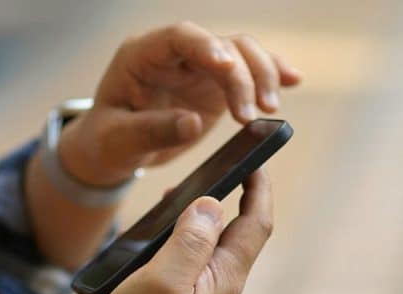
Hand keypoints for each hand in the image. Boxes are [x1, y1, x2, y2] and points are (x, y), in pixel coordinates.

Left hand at [59, 22, 301, 186]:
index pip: (179, 37)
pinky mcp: (215, 82)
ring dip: (262, 76)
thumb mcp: (119, 142)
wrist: (115, 148)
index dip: (206, 46)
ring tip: (269, 110)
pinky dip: (270, 74)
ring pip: (241, 52)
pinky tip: (293, 80)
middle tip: (253, 113)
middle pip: (220, 43)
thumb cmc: (109, 141)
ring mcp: (198, 65)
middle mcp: (173, 53)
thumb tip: (191, 123)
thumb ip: (152, 131)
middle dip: (244, 74)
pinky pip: (248, 69)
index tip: (227, 66)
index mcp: (141, 56)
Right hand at [84, 169, 272, 293]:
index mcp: (226, 281)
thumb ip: (191, 239)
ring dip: (201, 227)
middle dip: (226, 203)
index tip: (256, 160)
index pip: (256, 224)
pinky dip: (186, 250)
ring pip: (215, 256)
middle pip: (238, 238)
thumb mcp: (162, 278)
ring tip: (172, 210)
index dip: (259, 188)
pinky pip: (197, 274)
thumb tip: (212, 206)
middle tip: (200, 179)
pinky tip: (160, 250)